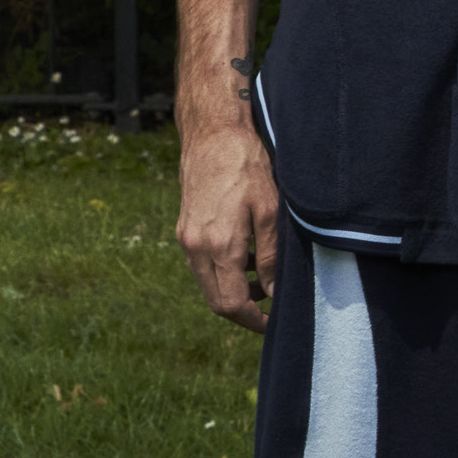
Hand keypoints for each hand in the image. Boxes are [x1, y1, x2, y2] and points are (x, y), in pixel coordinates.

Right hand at [177, 121, 278, 331]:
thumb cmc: (246, 166)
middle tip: (270, 308)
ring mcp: (186, 238)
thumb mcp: (268, 211)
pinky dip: (223, 270)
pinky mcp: (184, 228)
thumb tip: (272, 292)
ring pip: (208, 283)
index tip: (273, 324)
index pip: (231, 303)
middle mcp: (195, 247)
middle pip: (216, 300)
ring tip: (263, 278)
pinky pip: (202, 264)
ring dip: (233, 289)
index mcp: (218, 246)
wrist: (212, 134)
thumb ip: (269, 257)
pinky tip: (246, 255)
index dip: (253, 321)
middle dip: (243, 310)